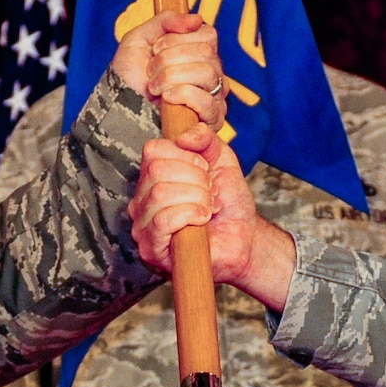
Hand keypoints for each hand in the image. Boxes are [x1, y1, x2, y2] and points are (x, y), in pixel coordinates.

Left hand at [111, 12, 225, 129]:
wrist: (118, 108)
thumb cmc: (129, 76)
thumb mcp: (139, 39)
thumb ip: (165, 21)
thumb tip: (197, 19)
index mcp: (199, 53)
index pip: (208, 34)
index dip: (177, 39)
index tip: (155, 49)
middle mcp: (211, 73)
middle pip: (206, 53)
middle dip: (169, 59)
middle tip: (151, 70)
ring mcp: (214, 96)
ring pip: (207, 73)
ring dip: (172, 77)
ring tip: (154, 87)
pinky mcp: (211, 118)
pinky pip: (207, 101)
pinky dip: (182, 95)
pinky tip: (166, 98)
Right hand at [129, 128, 265, 285]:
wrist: (244, 237)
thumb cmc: (229, 201)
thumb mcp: (221, 159)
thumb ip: (205, 138)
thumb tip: (183, 137)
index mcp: (153, 176)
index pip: (153, 150)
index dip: (186, 156)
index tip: (205, 170)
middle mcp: (141, 199)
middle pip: (157, 171)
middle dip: (195, 179)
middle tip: (210, 193)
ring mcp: (142, 225)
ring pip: (160, 195)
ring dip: (196, 198)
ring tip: (209, 207)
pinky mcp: (150, 249)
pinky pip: (162, 221)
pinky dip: (190, 215)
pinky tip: (203, 218)